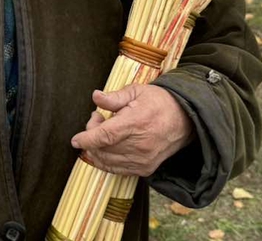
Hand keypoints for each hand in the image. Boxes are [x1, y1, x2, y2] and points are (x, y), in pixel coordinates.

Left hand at [70, 84, 194, 176]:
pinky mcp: (146, 169)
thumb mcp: (137, 91)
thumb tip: (95, 96)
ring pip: (108, 161)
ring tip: (104, 130)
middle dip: (91, 136)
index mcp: (136, 123)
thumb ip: (114, 97)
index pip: (105, 136)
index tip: (75, 140)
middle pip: (103, 149)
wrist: (185, 119)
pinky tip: (109, 145)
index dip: (87, 139)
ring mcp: (143, 159)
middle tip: (97, 119)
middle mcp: (140, 145)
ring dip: (98, 149)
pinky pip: (118, 170)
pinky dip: (107, 160)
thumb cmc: (159, 102)